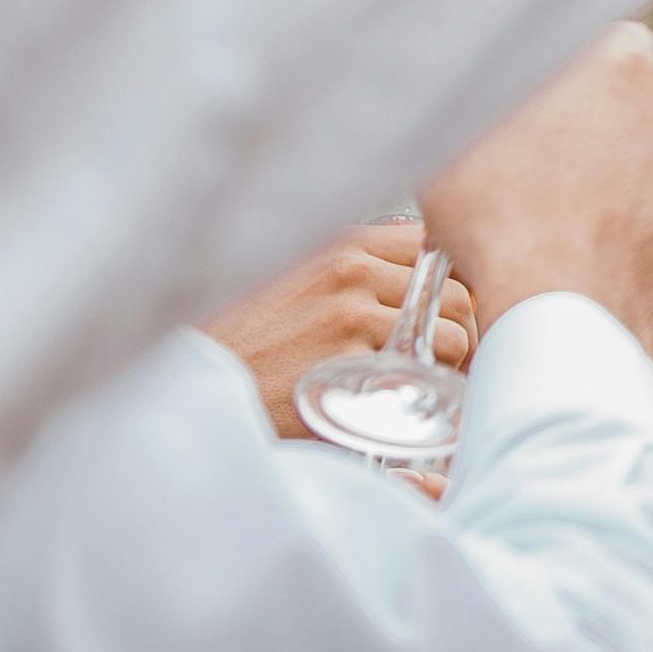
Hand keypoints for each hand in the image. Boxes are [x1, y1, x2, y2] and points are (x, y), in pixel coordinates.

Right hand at [195, 219, 478, 439]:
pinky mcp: (353, 370)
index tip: (442, 315)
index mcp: (340, 244)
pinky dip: (433, 395)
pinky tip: (418, 407)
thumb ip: (347, 271)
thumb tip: (411, 279)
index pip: (434, 249)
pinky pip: (430, 377)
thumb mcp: (293, 279)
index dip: (447, 286)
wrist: (192, 383)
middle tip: (446, 362)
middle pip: (457, 292)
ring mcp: (354, 321)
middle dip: (459, 328)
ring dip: (452, 365)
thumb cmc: (242, 338)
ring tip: (432, 387)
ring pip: (453, 336)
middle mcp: (352, 272)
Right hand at [420, 26, 652, 359]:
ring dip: (627, 195)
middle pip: (642, 113)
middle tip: (551, 180)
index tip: (552, 111)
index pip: (616, 46)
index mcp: (623, 69)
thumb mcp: (458, 140)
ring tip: (568, 234)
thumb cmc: (498, 222)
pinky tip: (595, 271)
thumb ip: (492, 106)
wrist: (557, 320)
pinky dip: (642, 250)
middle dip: (606, 138)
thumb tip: (482, 95)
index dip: (583, 80)